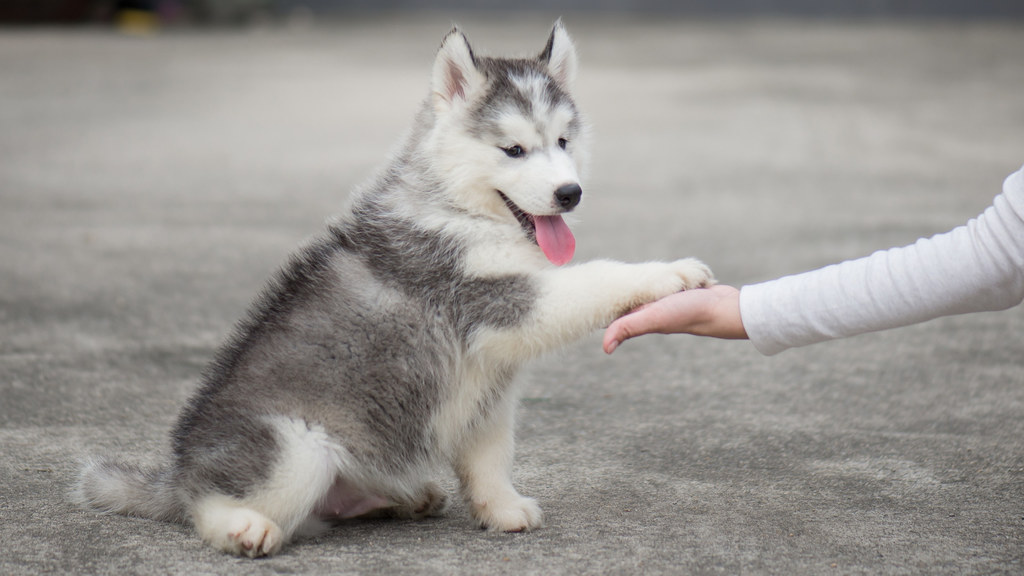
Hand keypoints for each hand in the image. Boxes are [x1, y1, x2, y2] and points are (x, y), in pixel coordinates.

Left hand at [603, 284, 746, 353]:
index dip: (607, 300)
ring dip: (649, 278)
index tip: (593, 290)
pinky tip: (667, 273)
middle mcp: (656, 308)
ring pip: (654, 286)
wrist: (725, 308)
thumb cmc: (689, 313)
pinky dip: (671, 274)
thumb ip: (628, 327)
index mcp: (645, 314)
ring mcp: (673, 298)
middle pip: (635, 295)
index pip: (619, 308)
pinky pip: (673, 279)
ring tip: (635, 276)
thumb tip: (605, 348)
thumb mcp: (654, 318)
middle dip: (627, 286)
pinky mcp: (687, 289)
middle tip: (610, 273)